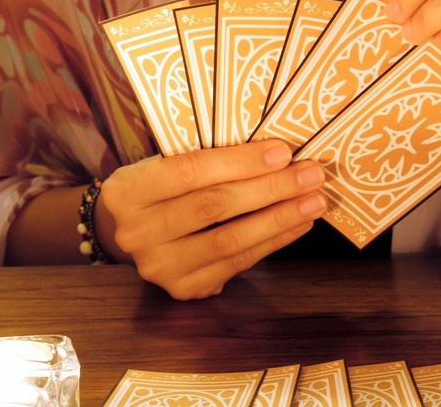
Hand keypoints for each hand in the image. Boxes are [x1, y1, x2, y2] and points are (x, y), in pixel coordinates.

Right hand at [96, 139, 327, 299]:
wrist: (131, 232)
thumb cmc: (159, 189)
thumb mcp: (164, 164)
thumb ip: (205, 159)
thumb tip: (274, 154)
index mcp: (127, 191)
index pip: (189, 171)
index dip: (239, 162)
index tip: (283, 152)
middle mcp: (137, 233)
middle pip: (213, 206)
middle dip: (269, 188)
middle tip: (310, 174)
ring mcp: (159, 266)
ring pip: (229, 240)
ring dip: (279, 218)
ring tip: (313, 201)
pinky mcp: (183, 288)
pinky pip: (237, 263)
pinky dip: (272, 241)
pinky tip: (296, 224)